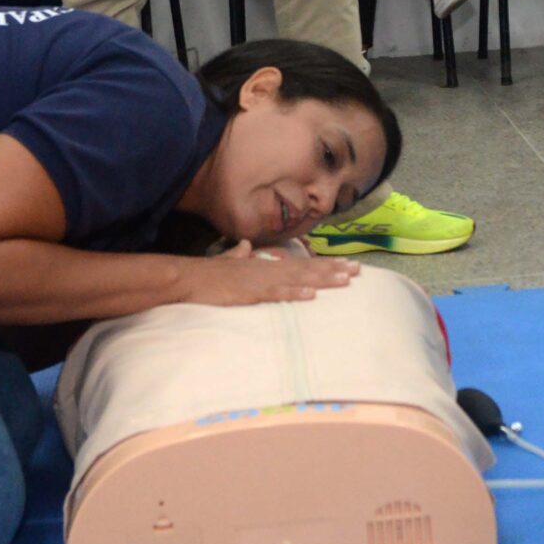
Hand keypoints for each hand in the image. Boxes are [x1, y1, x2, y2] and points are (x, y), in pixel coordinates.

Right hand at [188, 240, 359, 305]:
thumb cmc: (206, 275)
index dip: (324, 264)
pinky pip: (275, 294)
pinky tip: (310, 296)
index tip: (346, 264)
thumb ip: (238, 256)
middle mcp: (267, 269)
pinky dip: (293, 294)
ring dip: (322, 280)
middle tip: (358, 270)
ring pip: (297, 280)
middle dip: (333, 269)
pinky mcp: (249, 293)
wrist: (185, 278)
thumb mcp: (226, 263)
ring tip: (344, 280)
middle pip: (306, 269)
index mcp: (264, 265)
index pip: (301, 263)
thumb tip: (245, 247)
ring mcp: (259, 280)